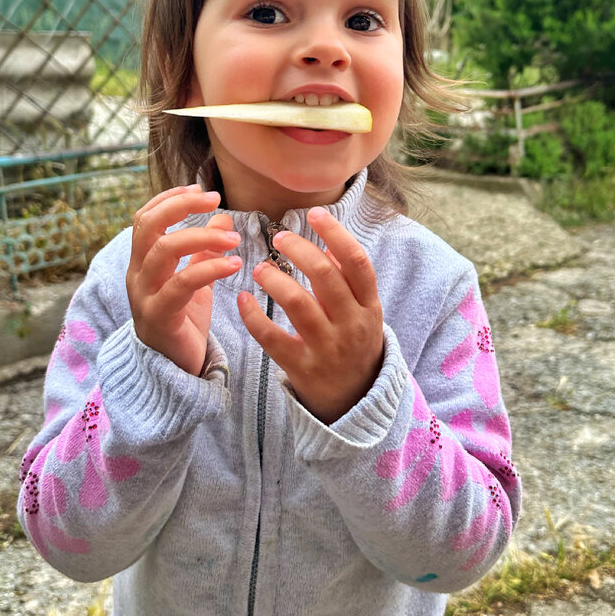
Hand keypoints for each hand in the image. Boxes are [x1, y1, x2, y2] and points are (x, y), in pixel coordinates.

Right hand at [127, 185, 241, 374]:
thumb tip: (222, 218)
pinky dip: (210, 268)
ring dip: (201, 237)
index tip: (199, 188)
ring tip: (234, 238)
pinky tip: (234, 265)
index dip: (168, 198)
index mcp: (142, 263)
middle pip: (148, 227)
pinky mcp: (160, 317)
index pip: (144, 219)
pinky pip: (182, 284)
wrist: (172, 371)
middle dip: (181, 206)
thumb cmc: (182, 322)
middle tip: (214, 199)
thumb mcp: (194, 280)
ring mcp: (144, 296)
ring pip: (163, 250)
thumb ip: (203, 250)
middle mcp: (137, 275)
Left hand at [236, 207, 383, 423]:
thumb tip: (328, 244)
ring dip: (274, 279)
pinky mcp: (302, 368)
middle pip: (325, 277)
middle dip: (299, 250)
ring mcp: (328, 348)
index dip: (336, 233)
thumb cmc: (355, 344)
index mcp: (370, 307)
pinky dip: (254, 316)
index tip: (314, 213)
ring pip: (298, 304)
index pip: (357, 262)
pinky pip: (272, 338)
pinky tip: (244, 299)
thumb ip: (350, 281)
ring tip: (259, 269)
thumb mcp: (365, 313)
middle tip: (279, 238)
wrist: (355, 401)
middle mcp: (352, 325)